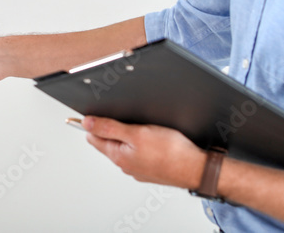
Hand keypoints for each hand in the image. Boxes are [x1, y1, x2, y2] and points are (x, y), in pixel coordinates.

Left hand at [82, 116, 204, 188]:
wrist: (197, 169)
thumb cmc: (171, 153)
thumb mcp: (136, 133)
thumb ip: (109, 128)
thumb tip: (87, 123)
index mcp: (118, 155)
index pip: (93, 138)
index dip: (93, 123)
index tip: (94, 115)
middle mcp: (125, 165)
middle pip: (108, 142)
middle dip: (111, 128)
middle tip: (123, 118)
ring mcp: (138, 168)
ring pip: (125, 147)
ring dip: (128, 136)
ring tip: (140, 127)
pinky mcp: (151, 169)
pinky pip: (140, 154)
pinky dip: (141, 144)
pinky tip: (152, 139)